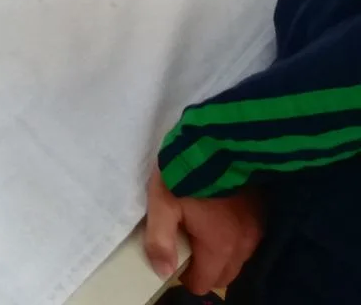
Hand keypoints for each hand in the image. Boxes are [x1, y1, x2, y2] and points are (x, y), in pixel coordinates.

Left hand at [145, 167, 262, 295]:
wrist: (220, 141)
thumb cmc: (186, 173)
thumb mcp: (162, 203)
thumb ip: (160, 240)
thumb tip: (162, 270)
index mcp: (220, 247)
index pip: (205, 282)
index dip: (186, 275)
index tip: (175, 257)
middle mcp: (244, 244)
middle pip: (224, 274)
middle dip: (205, 268)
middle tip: (185, 243)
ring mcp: (257, 229)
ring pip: (238, 257)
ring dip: (220, 252)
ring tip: (201, 226)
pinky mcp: (262, 212)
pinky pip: (247, 239)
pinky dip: (233, 236)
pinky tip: (219, 215)